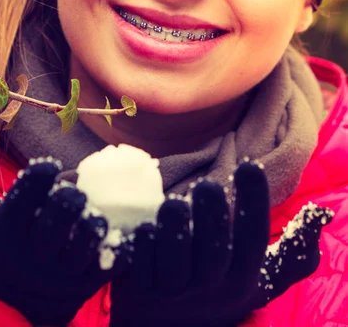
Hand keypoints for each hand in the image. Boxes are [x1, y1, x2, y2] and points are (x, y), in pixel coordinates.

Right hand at [0, 158, 127, 325]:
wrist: (1, 310)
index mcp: (6, 231)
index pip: (32, 187)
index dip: (43, 171)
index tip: (48, 167)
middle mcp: (35, 254)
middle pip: (66, 208)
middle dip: (71, 194)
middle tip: (70, 193)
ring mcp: (63, 273)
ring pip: (92, 233)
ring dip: (94, 219)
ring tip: (87, 216)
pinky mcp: (86, 286)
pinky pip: (114, 259)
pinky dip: (119, 244)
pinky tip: (110, 237)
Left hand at [110, 161, 332, 326]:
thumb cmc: (218, 287)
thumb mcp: (261, 278)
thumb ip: (293, 253)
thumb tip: (319, 214)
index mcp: (240, 278)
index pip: (253, 239)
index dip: (253, 203)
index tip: (250, 165)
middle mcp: (209, 288)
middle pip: (214, 253)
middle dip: (213, 218)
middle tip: (208, 185)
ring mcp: (172, 293)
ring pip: (175, 263)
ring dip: (175, 230)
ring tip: (174, 203)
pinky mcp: (139, 292)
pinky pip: (141, 269)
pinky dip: (142, 248)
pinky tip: (145, 227)